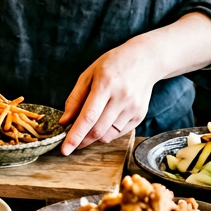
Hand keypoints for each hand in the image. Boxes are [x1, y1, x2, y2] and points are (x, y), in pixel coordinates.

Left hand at [59, 38, 159, 154]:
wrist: (145, 59)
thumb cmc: (113, 64)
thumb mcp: (89, 74)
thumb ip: (75, 98)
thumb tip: (64, 122)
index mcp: (105, 84)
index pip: (88, 117)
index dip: (75, 136)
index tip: (64, 150)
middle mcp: (121, 97)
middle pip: (98, 130)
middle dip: (82, 140)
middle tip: (72, 141)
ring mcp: (133, 108)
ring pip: (108, 135)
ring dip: (94, 137)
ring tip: (89, 126)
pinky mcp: (139, 115)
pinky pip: (119, 133)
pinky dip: (107, 133)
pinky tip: (105, 120)